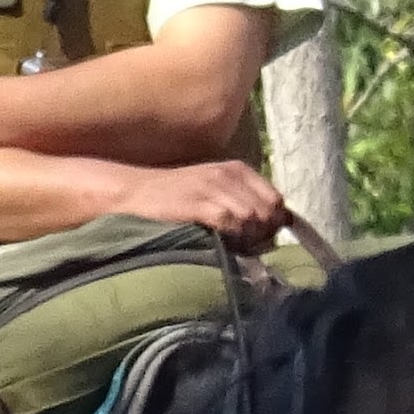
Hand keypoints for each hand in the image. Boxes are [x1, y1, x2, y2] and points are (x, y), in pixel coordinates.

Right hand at [111, 159, 291, 249]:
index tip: (261, 236)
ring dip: (247, 237)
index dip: (273, 221)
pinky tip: (221, 242)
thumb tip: (277, 225)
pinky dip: (231, 237)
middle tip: (246, 244)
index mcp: (238, 169)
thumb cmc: (178, 195)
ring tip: (233, 244)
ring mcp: (213, 188)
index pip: (276, 198)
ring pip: (252, 217)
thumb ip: (244, 201)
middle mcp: (229, 174)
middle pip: (268, 211)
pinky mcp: (198, 203)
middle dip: (262, 232)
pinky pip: (230, 223)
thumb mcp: (215, 189)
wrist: (137, 192)